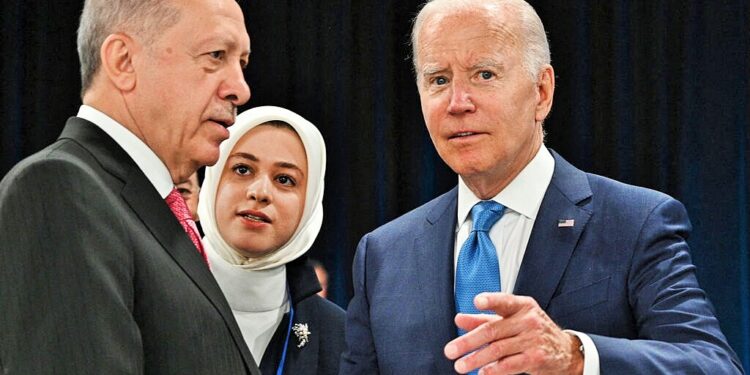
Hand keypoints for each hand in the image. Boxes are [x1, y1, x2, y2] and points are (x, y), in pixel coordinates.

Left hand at [444, 292, 583, 374]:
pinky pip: (510, 365)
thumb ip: (483, 319)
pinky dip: (494, 370)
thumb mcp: (511, 320)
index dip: (490, 301)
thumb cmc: (531, 331)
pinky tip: (482, 373)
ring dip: (476, 359)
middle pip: (492, 330)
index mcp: (521, 306)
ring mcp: (533, 339)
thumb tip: (459, 319)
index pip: (504, 301)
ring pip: (498, 350)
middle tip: (450, 350)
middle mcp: (528, 320)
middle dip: (468, 342)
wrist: (565, 350)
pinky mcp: (536, 358)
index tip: (476, 301)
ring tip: (460, 366)